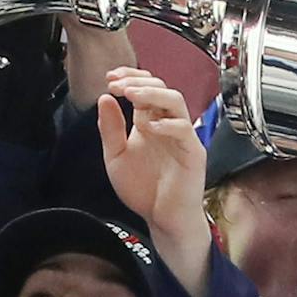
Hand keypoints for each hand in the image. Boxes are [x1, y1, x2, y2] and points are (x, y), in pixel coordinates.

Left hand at [96, 68, 204, 238]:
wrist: (161, 219)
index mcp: (149, 121)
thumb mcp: (116, 157)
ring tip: (131, 95)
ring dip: (152, 94)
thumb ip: (110, 129)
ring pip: (175, 101)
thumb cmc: (144, 190)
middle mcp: (167, 124)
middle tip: (116, 85)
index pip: (145, 87)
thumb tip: (104, 98)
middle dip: (137, 81)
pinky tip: (148, 127)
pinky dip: (166, 124)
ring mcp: (181, 136)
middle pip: (160, 87)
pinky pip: (184, 129)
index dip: (129, 77)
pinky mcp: (192, 152)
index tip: (110, 78)